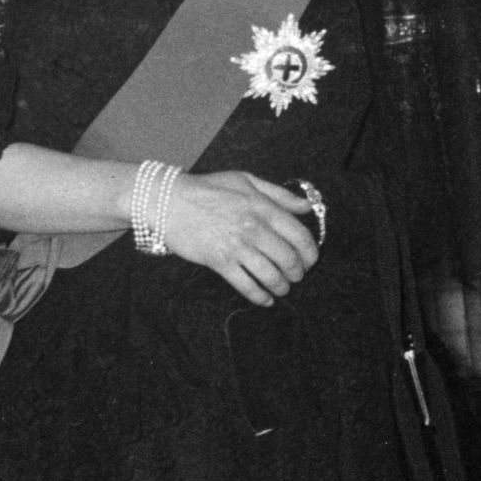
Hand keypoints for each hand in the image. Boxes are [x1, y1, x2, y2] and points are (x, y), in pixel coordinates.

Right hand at [161, 172, 321, 305]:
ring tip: (283, 287)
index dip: (310, 253)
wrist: (169, 201)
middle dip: (298, 272)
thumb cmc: (208, 189)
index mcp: (264, 208)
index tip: (310, 260)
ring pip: (271, 275)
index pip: (300, 235)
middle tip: (297, 276)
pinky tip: (265, 300)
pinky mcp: (220, 262)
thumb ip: (279, 194)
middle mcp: (254, 228)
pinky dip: (260, 297)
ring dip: (282, 286)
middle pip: (289, 259)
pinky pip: (246, 285)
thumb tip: (306, 206)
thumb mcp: (246, 180)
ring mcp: (237, 247)